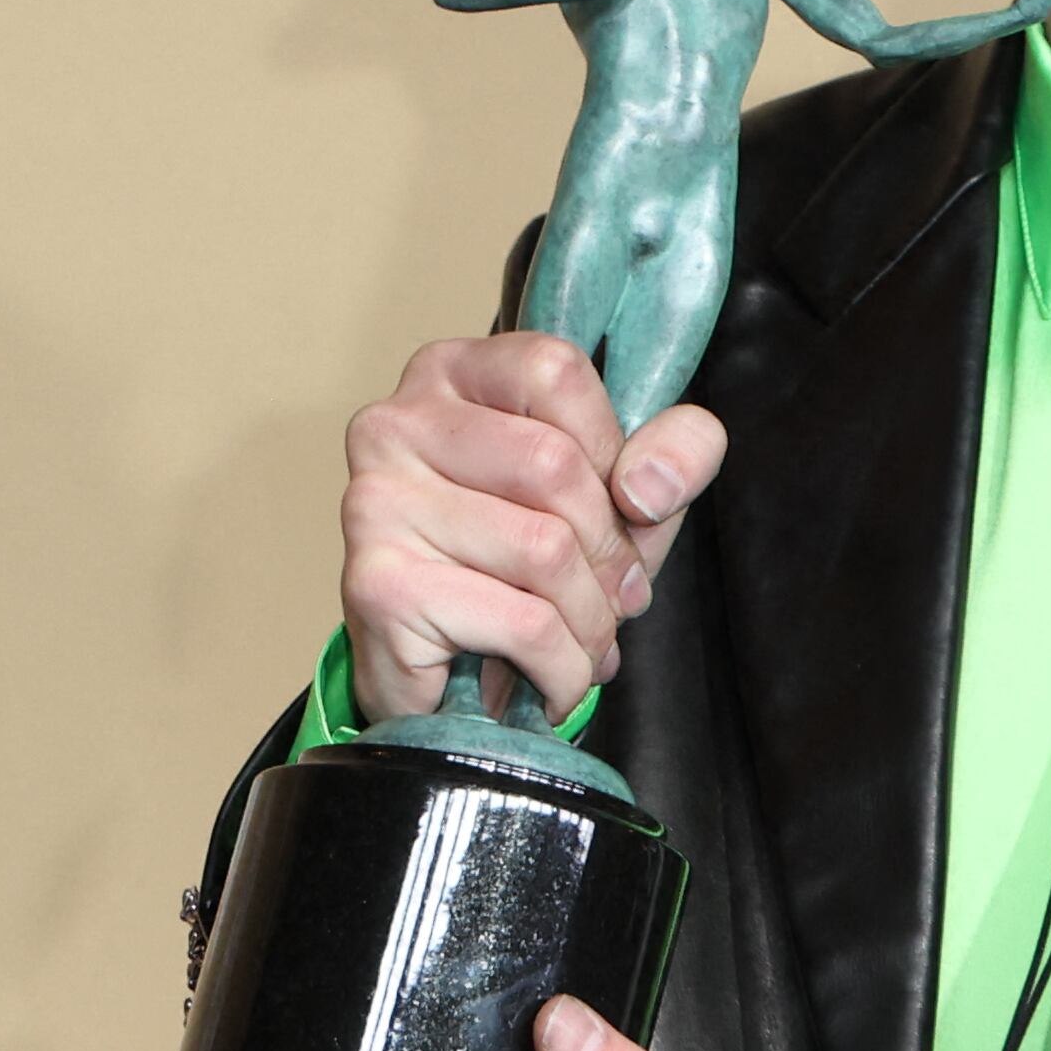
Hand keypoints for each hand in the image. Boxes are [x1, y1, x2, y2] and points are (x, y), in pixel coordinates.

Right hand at [342, 334, 726, 725]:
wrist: (451, 679)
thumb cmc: (536, 563)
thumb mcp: (629, 488)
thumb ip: (676, 450)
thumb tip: (646, 486)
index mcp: (454, 373)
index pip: (555, 371)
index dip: (611, 448)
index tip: (621, 504)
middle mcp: (396, 423)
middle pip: (553, 463)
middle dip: (610, 549)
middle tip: (615, 595)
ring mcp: (375, 502)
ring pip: (543, 549)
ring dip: (592, 618)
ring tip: (585, 640)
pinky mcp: (378, 585)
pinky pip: (522, 622)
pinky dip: (562, 666)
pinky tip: (553, 677)